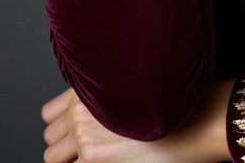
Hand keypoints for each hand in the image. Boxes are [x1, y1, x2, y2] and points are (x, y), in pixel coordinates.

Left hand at [40, 82, 233, 162]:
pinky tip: (110, 160)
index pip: (49, 114)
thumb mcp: (133, 92)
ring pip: (52, 157)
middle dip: (64, 148)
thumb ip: (105, 102)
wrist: (195, 118)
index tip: (75, 135)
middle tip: (89, 151)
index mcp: (88, 89)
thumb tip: (95, 121)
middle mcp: (81, 111)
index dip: (62, 127)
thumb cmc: (173, 104)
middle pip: (49, 139)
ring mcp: (85, 138)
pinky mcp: (94, 159)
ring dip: (71, 160)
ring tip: (97, 157)